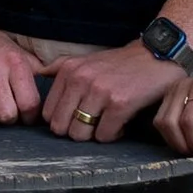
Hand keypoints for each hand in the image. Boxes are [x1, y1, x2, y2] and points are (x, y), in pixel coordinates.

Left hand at [41, 41, 181, 145]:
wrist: (157, 55)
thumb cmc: (120, 63)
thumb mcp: (85, 59)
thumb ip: (59, 67)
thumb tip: (35, 75)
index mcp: (68, 70)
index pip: (48, 113)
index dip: (63, 120)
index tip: (80, 116)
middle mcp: (80, 79)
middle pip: (60, 128)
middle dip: (76, 130)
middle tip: (94, 123)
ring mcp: (100, 92)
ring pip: (79, 134)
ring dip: (94, 135)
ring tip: (107, 123)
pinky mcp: (120, 104)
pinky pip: (103, 136)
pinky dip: (113, 135)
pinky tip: (121, 124)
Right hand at [155, 71, 192, 158]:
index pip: (188, 120)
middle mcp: (182, 86)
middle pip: (169, 122)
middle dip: (180, 143)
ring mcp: (173, 89)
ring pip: (160, 122)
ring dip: (172, 140)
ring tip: (189, 149)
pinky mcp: (168, 96)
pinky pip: (160, 119)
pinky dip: (169, 134)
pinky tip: (182, 141)